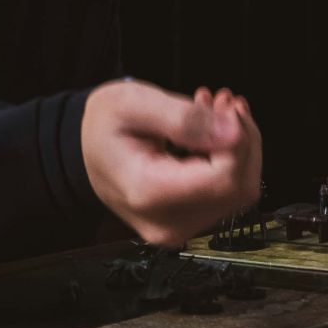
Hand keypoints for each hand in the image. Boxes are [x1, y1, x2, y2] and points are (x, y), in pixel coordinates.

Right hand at [82, 79, 261, 246]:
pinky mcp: (187, 222)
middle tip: (221, 101)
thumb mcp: (134, 103)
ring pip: (240, 191)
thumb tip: (233, 133)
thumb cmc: (103, 126)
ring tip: (215, 110)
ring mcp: (178, 227)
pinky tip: (213, 131)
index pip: (223, 178)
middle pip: (238, 188)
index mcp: (147, 192)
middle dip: (242, 140)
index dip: (238, 140)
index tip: (224, 106)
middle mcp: (165, 221)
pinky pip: (228, 194)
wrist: (85, 149)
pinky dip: (230, 158)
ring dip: (239, 147)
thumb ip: (184, 118)